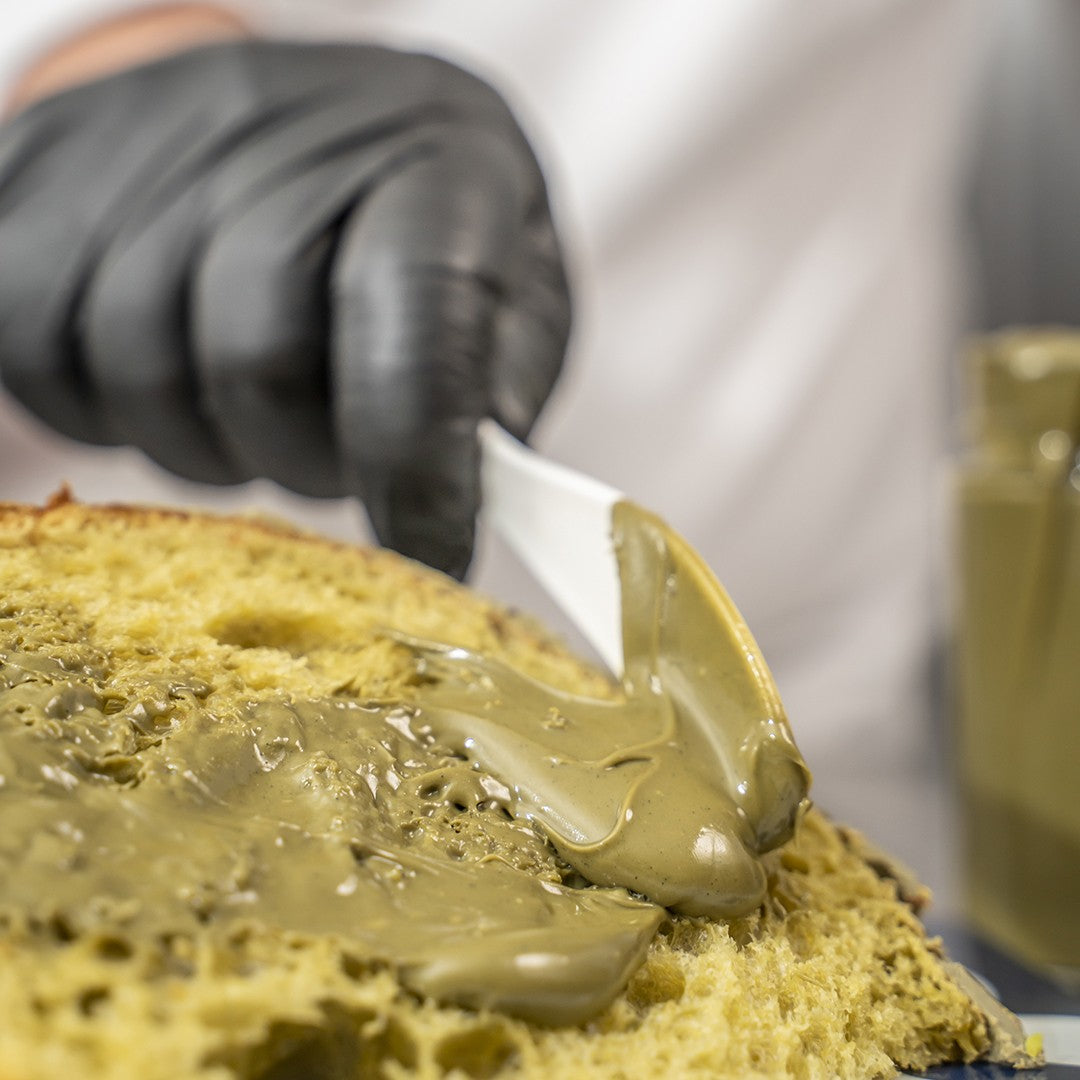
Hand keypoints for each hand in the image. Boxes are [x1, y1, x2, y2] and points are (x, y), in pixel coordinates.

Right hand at [0, 40, 569, 577]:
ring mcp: (144, 141)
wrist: (302, 123)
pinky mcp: (38, 177)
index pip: (416, 337)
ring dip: (205, 437)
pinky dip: (106, 404)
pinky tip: (176, 374)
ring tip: (253, 402)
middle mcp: (283, 129)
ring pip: (141, 371)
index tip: (431, 555)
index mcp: (436, 163)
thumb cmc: (420, 226)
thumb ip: (489, 395)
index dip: (416, 471)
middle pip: (258, 360)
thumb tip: (447, 495)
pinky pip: (42, 352)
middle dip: (298, 455)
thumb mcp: (512, 297)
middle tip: (329, 449)